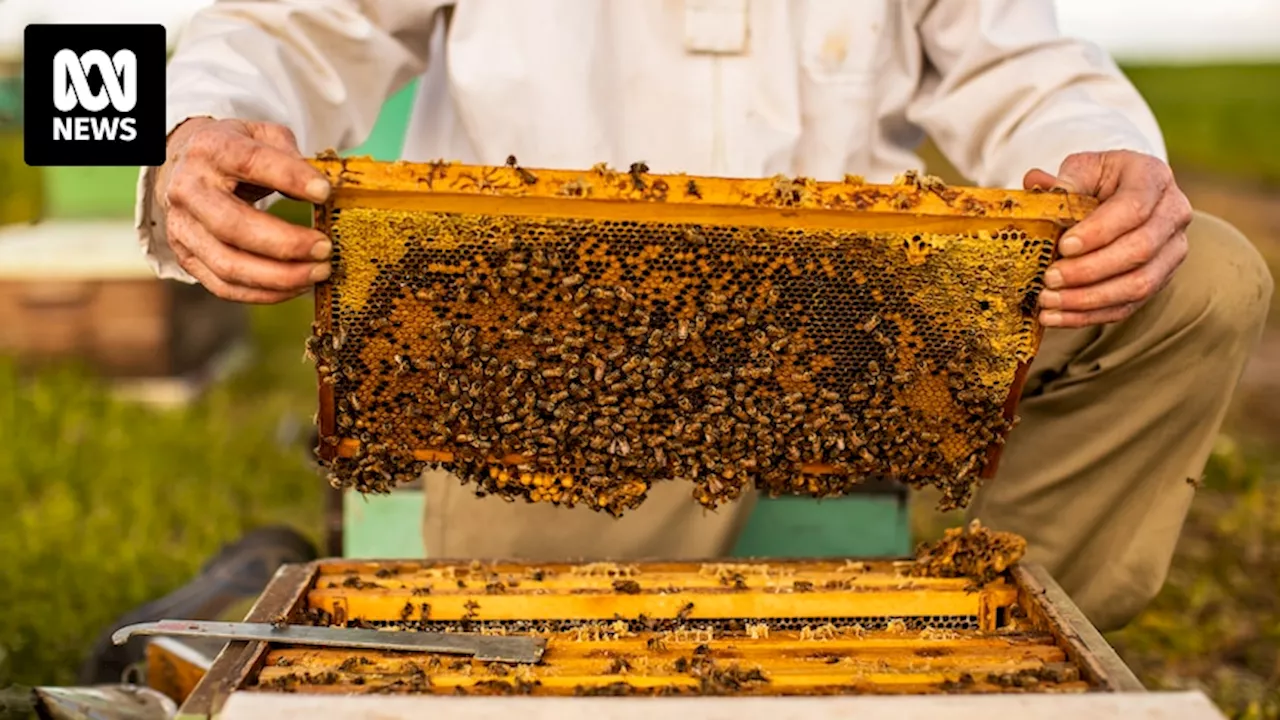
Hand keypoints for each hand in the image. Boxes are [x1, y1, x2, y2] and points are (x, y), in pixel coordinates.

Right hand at [154, 117, 333, 302]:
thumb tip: (320, 189)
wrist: (183, 165)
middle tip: (325, 248)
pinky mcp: (187, 257)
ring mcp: (183, 228)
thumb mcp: (261, 136)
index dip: (289, 177)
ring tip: (319, 272)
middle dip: (285, 243)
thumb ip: (290, 154)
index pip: (249, 162)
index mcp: (211, 149)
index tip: (324, 193)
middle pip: (233, 226)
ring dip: (280, 277)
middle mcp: (189, 190)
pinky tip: (298, 286)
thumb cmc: (235, 152)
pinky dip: (265, 293)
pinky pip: (225, 287)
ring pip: (228, 264)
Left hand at [1023, 150, 1192, 327]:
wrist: (1122, 195)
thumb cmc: (1098, 180)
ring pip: (1139, 284)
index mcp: (1153, 178)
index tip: (1064, 246)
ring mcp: (1172, 251)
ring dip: (1089, 298)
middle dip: (1090, 269)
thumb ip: (1063, 181)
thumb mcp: (1083, 169)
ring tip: (1048, 300)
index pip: (1134, 208)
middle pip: (1140, 250)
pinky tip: (1056, 317)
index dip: (1099, 231)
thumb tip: (1036, 185)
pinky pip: (1128, 305)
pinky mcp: (1160, 280)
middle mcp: (1173, 214)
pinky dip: (1089, 315)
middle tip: (1050, 278)